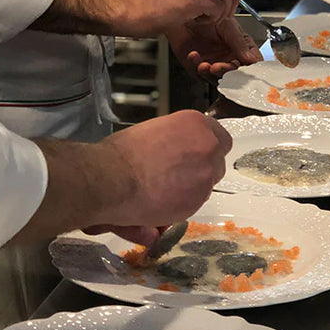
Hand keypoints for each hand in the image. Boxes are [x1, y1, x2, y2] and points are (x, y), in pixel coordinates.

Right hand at [91, 110, 231, 228]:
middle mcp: (207, 146)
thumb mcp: (153, 131)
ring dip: (192, 187)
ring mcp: (206, 174)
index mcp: (196, 124)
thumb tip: (177, 155)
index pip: (218, 136)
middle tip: (178, 174)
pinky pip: (196, 202)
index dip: (206, 148)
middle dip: (201, 168)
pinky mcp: (199, 199)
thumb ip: (176, 140)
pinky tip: (162, 200)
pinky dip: (183, 204)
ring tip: (164, 189)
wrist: (111, 179)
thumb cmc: (122, 154)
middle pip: (216, 160)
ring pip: (207, 183)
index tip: (197, 155)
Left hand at [167, 17, 262, 81]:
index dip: (248, 70)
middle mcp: (229, 60)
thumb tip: (252, 60)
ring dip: (209, 73)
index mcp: (241, 50)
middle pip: (233, 75)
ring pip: (216, 79)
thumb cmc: (211, 17)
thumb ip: (240, 45)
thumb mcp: (229, 27)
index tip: (242, 70)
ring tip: (203, 65)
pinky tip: (194, 55)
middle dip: (225, 72)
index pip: (251, 65)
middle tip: (217, 67)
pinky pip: (199, 74)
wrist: (189, 14)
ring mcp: (214, 65)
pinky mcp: (199, 67)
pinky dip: (195, 66)